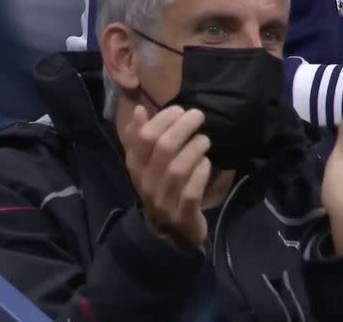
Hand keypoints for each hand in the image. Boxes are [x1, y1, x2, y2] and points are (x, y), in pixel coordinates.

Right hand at [122, 105, 211, 247]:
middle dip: (182, 128)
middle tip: (198, 116)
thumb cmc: (162, 189)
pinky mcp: (182, 216)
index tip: (179, 109)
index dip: (162, 119)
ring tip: (205, 140)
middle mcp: (146, 185)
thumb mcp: (147, 165)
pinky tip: (207, 163)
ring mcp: (163, 202)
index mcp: (135, 169)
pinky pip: (191, 192)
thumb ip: (140, 137)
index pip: (143, 138)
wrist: (172, 233)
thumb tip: (139, 109)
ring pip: (177, 169)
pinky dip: (200, 174)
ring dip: (194, 149)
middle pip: (162, 149)